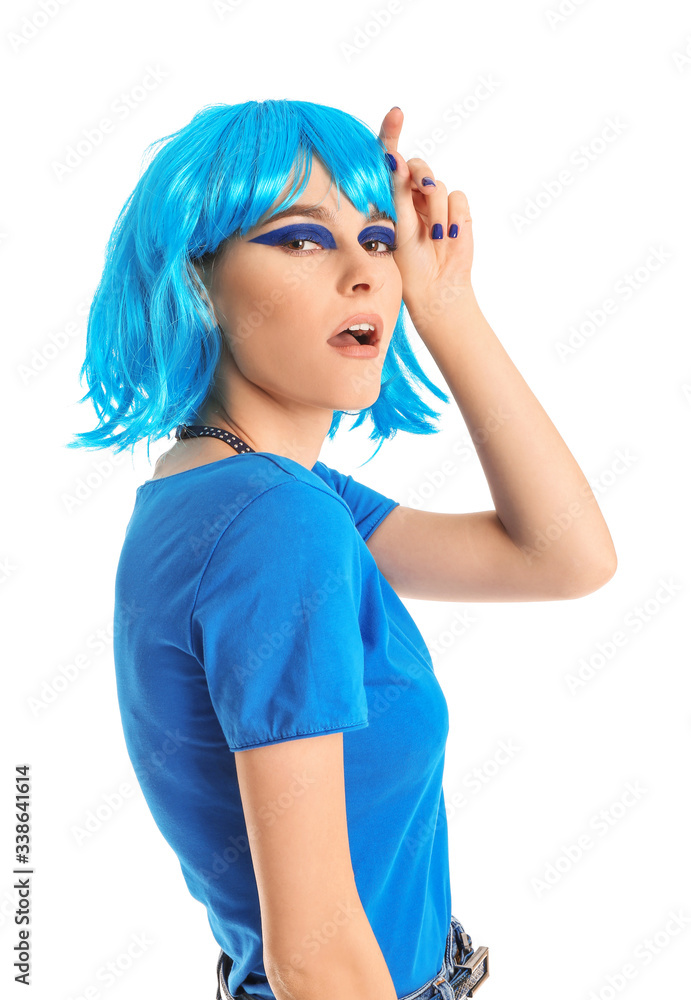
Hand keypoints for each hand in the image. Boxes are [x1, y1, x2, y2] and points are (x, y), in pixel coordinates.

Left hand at [378, 107, 473, 316]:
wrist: (436, 287)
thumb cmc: (407, 262)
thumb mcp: (397, 225)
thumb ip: (397, 191)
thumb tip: (393, 157)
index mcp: (391, 197)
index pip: (390, 160)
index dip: (392, 134)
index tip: (396, 113)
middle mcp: (413, 195)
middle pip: (416, 165)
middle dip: (418, 174)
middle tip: (421, 189)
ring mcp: (435, 202)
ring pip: (438, 182)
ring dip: (436, 207)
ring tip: (433, 234)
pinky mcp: (457, 210)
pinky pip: (457, 196)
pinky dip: (453, 215)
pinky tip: (447, 234)